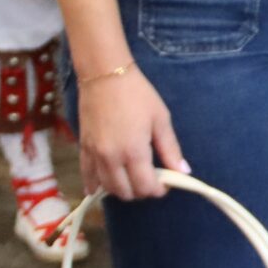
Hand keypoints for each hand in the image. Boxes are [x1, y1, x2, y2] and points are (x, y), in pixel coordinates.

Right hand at [78, 69, 187, 201]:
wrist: (105, 76)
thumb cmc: (138, 95)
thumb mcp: (161, 119)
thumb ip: (171, 149)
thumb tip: (184, 172)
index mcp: (134, 151)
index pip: (146, 187)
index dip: (158, 190)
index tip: (166, 184)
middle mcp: (112, 158)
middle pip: (126, 192)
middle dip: (141, 191)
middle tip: (150, 179)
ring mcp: (95, 155)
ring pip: (106, 187)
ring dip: (121, 189)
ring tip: (131, 179)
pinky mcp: (83, 148)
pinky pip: (86, 175)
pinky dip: (94, 185)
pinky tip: (98, 189)